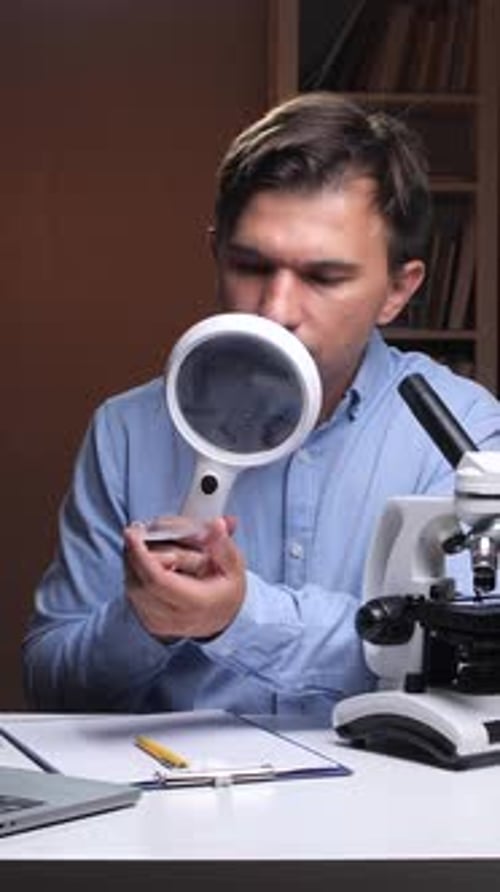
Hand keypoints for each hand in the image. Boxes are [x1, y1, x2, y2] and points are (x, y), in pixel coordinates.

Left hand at [124, 516, 244, 639]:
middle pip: (139, 581)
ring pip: (131, 585)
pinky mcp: (148, 622)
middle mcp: (175, 618)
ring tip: (145, 543)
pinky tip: (146, 560)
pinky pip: (131, 592)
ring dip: (133, 560)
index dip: (140, 556)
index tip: (132, 533)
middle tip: (140, 530)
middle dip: (135, 552)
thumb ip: (222, 543)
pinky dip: (134, 572)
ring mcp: (158, 623)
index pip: (158, 580)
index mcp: (197, 603)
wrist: (221, 618)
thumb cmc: (226, 588)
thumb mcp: (233, 564)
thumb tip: (218, 524)